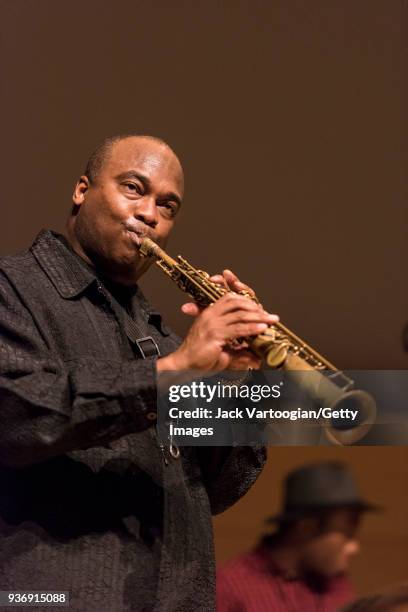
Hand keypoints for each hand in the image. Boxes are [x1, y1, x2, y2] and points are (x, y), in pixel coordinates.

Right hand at [157, 272, 278, 372]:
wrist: (184, 365)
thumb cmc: (200, 358)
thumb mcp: (223, 352)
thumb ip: (239, 352)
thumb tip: (257, 359)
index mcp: (210, 313)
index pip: (230, 298)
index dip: (246, 300)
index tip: (261, 309)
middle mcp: (210, 315)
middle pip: (237, 303)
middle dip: (255, 307)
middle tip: (270, 315)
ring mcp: (212, 323)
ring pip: (240, 314)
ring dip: (259, 317)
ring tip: (271, 320)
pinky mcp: (214, 334)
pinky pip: (238, 329)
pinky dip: (252, 328)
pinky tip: (262, 329)